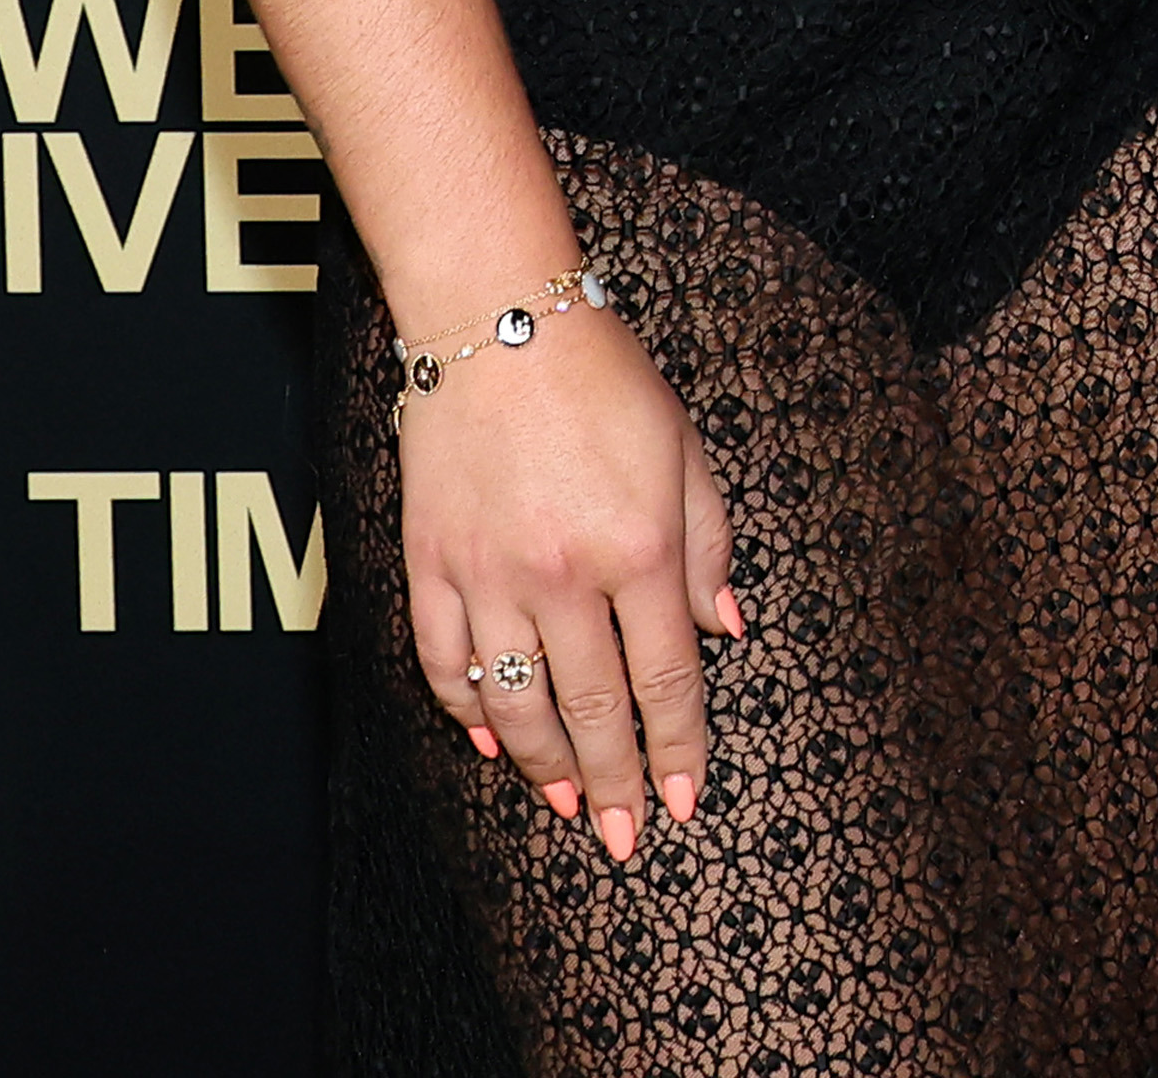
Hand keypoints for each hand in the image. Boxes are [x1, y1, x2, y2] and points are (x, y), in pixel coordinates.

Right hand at [399, 304, 742, 863]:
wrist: (498, 320)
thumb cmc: (605, 378)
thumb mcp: (686, 452)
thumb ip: (709, 546)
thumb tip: (725, 628)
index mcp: (640, 548)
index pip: (665, 680)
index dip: (676, 750)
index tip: (683, 800)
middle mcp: (564, 575)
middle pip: (593, 709)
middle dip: (614, 783)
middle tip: (622, 837)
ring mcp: (490, 574)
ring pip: (517, 702)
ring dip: (544, 764)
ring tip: (564, 804)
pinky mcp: (432, 563)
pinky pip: (446, 661)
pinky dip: (468, 711)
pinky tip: (491, 741)